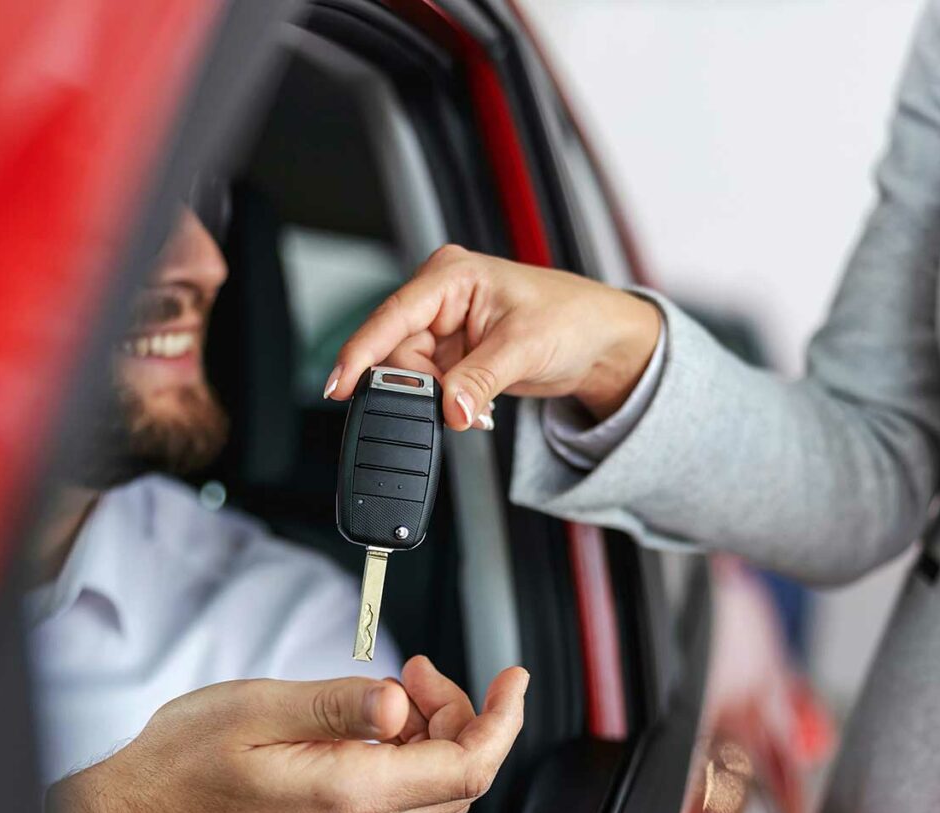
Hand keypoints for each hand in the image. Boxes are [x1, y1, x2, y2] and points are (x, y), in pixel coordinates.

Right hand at [45, 658, 526, 812]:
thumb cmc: (182, 766)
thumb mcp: (259, 707)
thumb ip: (340, 705)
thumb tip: (402, 702)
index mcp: (347, 799)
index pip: (467, 768)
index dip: (502, 718)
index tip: (513, 678)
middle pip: (461, 779)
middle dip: (461, 714)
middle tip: (416, 672)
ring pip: (438, 793)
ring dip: (435, 735)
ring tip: (394, 691)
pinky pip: (405, 806)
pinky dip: (411, 759)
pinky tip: (377, 727)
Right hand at [324, 245, 661, 427]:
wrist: (600, 344)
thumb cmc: (573, 318)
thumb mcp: (524, 347)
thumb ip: (479, 380)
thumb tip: (448, 409)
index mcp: (451, 276)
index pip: (391, 316)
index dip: (361, 353)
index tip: (339, 386)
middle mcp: (441, 300)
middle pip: (397, 354)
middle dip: (418, 389)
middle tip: (452, 406)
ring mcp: (446, 330)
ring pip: (412, 376)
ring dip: (437, 401)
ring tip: (476, 406)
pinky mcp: (454, 357)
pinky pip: (431, 387)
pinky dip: (449, 404)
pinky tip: (473, 407)